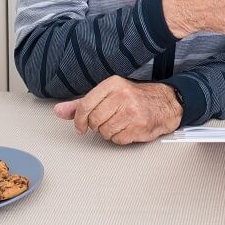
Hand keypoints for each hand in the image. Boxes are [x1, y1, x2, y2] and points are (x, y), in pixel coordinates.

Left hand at [53, 76, 182, 144]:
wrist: (166, 103)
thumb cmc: (135, 98)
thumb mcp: (108, 94)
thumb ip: (82, 104)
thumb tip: (58, 111)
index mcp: (113, 84)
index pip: (85, 105)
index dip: (78, 120)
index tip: (80, 126)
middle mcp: (122, 95)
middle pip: (94, 121)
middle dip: (97, 126)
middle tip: (106, 122)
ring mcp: (132, 111)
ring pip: (104, 132)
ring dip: (109, 133)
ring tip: (119, 124)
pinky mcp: (140, 126)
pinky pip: (118, 140)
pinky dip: (120, 138)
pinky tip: (128, 129)